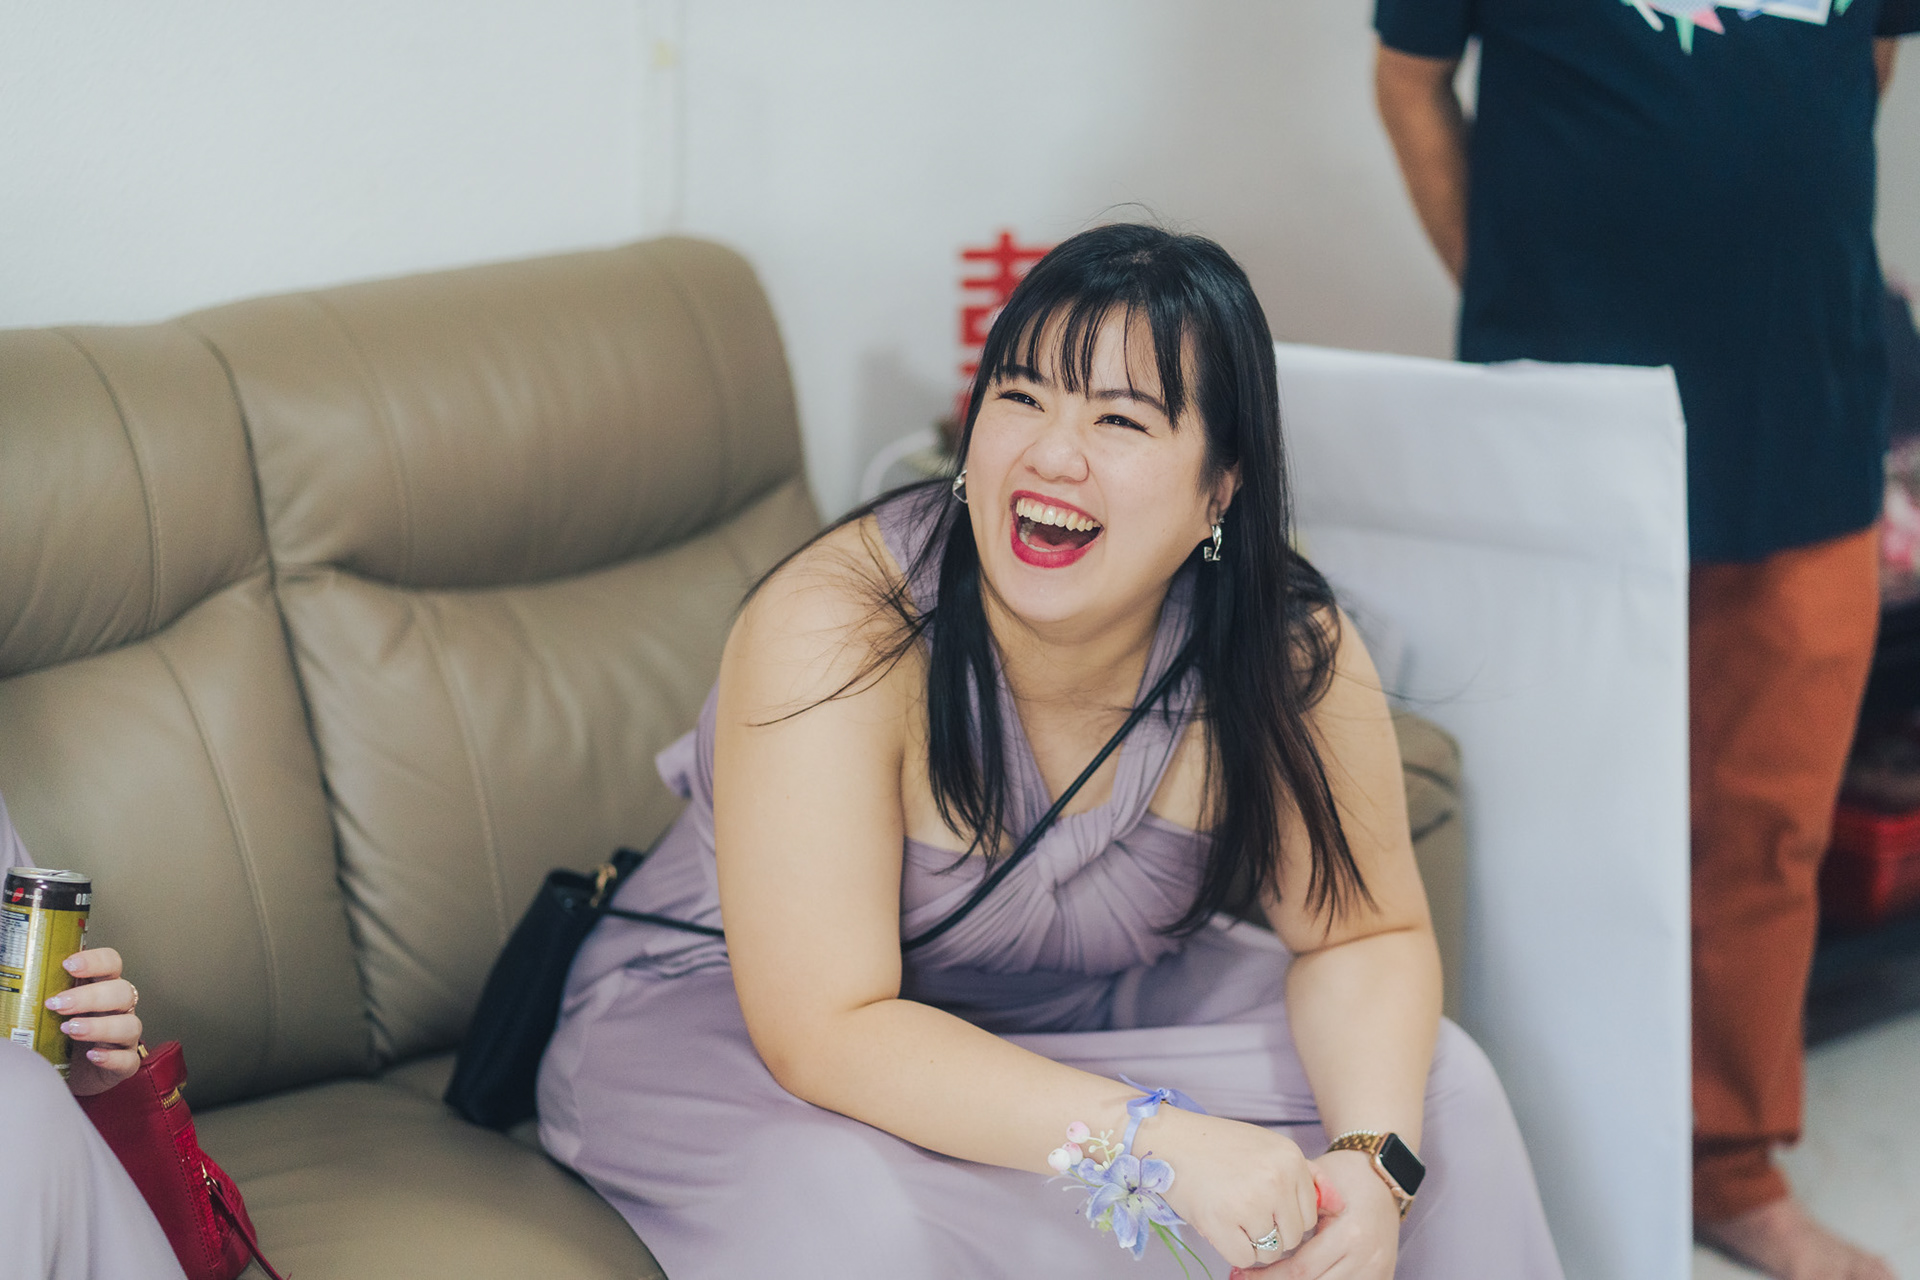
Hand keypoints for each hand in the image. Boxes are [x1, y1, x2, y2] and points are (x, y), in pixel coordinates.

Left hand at [45, 947, 143, 1096]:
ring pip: (130, 1024)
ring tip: (70, 1030)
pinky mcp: (124, 1063)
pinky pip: (128, 1059)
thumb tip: (3, 984)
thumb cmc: (52, 1039)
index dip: (96, 960)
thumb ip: (32, 998)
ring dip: (101, 1026)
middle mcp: (116, 1009)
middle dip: (91, 996)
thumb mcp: (42, 1013)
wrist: (60, 1074)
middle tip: (59, 1004)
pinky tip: (91, 1055)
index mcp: (99, 988)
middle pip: (123, 991)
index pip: (111, 963)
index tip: (69, 965)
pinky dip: (111, 1057)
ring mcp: (123, 1037)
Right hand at [1152, 1111, 1323, 1269]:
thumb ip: (1305, 1176)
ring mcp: (1250, 1202)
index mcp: (1290, 1159)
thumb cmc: (1217, 1146)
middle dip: (1273, 1234)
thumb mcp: (1267, 1148)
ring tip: (1232, 1217)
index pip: (1309, 1215)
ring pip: (1272, 1252)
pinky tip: (1221, 1226)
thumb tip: (1339, 1206)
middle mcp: (1275, 1179)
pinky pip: (1246, 1259)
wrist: (1169, 1140)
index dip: (1286, 1217)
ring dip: (1254, 1244)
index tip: (1264, 1207)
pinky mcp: (1222, 1222)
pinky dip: (1234, 1251)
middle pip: (1293, 1237)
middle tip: (1245, 1214)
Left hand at [1230, 1149, 1399, 1279]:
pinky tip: (1297, 1277)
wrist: (1384, 1176)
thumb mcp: (1315, 1185)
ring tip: (1268, 1277)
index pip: (1301, 1270)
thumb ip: (1288, 1208)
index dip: (1267, 1276)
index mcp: (1350, 1234)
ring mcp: (1377, 1271)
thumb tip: (1250, 1231)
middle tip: (1245, 1279)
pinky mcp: (1383, 1276)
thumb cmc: (1343, 1176)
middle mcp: (1366, 1259)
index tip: (1241, 1273)